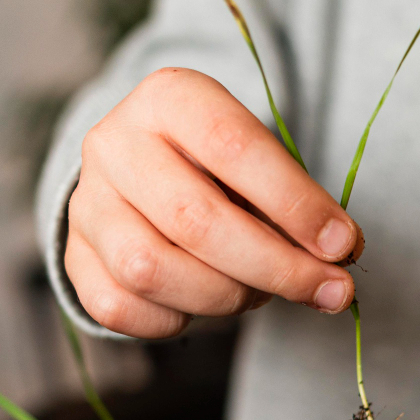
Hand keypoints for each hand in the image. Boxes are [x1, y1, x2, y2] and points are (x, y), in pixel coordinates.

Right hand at [65, 68, 362, 337]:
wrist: (148, 180)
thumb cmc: (225, 176)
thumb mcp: (265, 169)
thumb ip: (299, 207)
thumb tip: (339, 254)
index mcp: (170, 99)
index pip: (234, 146)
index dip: (295, 204)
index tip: (344, 246)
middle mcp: (115, 144)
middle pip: (195, 220)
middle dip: (277, 268)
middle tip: (330, 292)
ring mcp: (88, 204)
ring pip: (153, 270)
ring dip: (226, 297)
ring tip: (258, 293)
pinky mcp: (75, 258)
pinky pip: (123, 309)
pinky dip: (177, 320)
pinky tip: (204, 303)